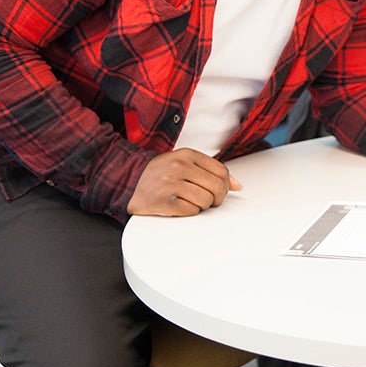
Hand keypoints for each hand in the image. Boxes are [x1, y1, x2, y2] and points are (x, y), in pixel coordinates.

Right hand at [127, 148, 241, 216]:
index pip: (221, 171)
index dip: (225, 184)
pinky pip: (191, 211)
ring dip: (202, 205)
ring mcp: (171, 184)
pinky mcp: (164, 202)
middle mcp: (179, 167)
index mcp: (187, 155)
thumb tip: (237, 185)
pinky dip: (189, 211)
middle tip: (208, 199)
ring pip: (206, 201)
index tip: (219, 189)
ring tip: (191, 200)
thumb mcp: (185, 163)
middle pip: (217, 187)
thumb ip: (211, 170)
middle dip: (217, 197)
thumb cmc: (159, 173)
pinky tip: (181, 205)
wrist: (128, 180)